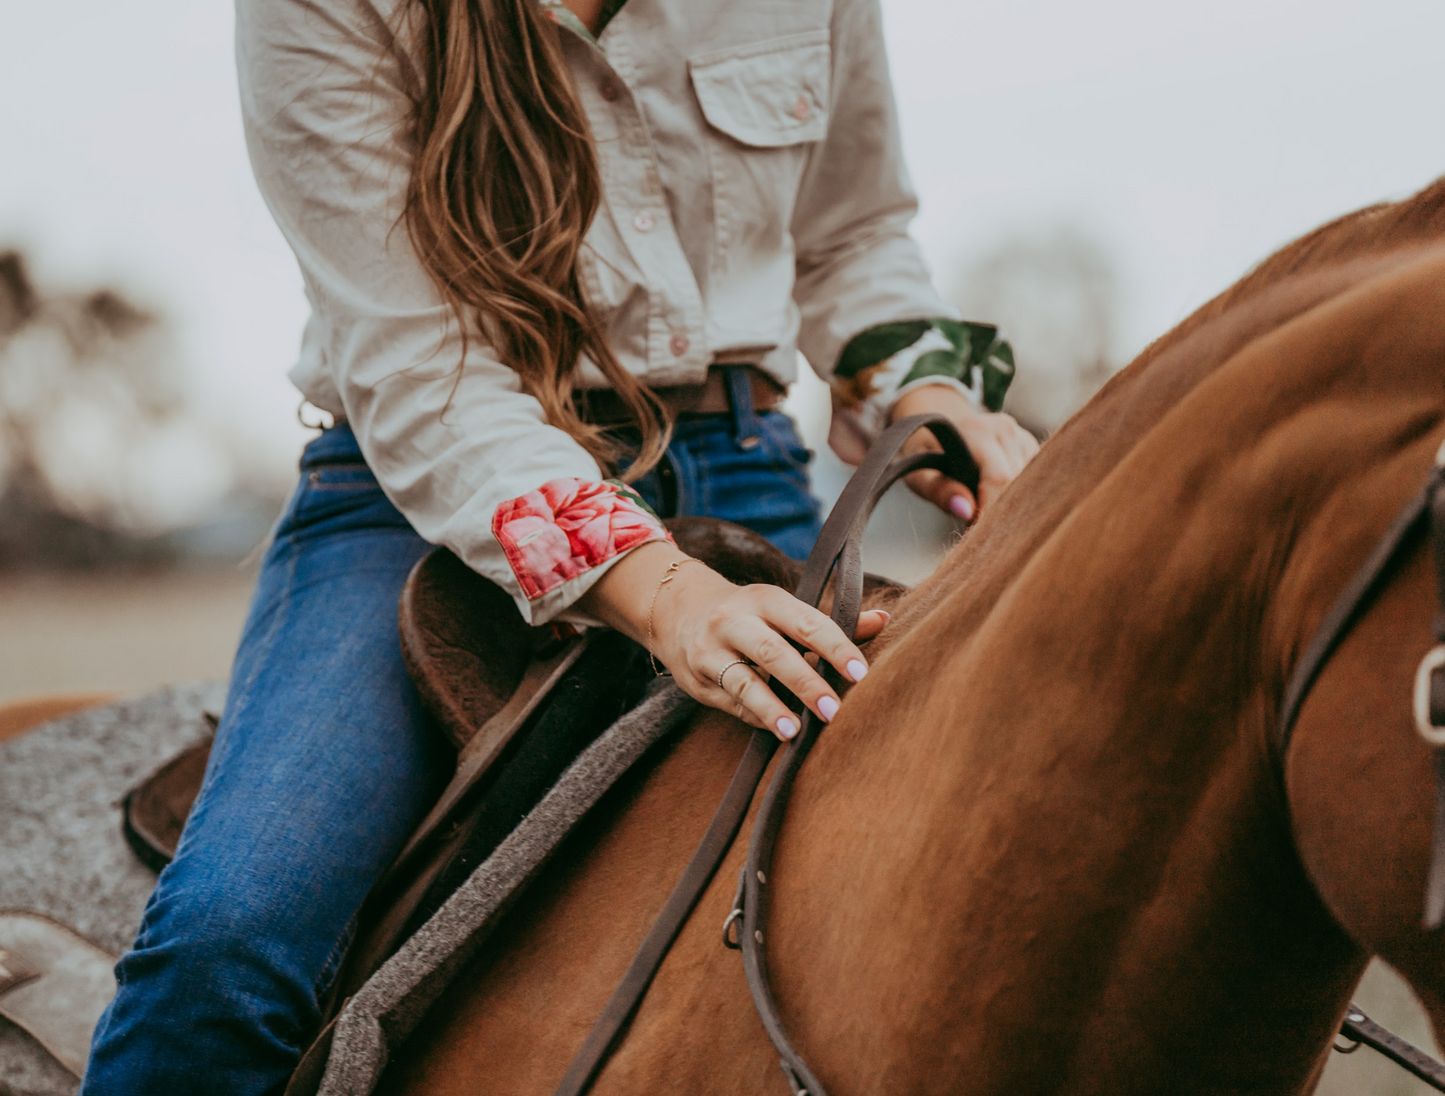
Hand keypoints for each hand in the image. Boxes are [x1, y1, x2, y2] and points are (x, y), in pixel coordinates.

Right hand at [577, 541, 889, 739]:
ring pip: (743, 681)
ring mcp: (711, 649)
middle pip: (774, 651)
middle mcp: (735, 620)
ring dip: (771, 708)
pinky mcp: (696, 678)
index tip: (860, 673)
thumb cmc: (749, 615)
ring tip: (795, 732)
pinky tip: (777, 730)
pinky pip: (729, 701)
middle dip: (805, 682)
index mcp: (766, 599)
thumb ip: (831, 622)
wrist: (677, 610)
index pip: (808, 622)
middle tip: (834, 711)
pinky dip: (754, 716)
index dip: (835, 647)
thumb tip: (882, 620)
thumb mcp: (783, 610)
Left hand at [889, 383, 1038, 521]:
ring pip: (1028, 484)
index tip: (977, 531)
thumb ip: (939, 490)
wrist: (938, 418)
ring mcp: (1020, 435)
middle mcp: (1004, 429)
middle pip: (1016, 484)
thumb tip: (966, 510)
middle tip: (979, 526)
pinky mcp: (1029, 444)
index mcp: (977, 431)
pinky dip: (1016, 494)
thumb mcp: (918, 472)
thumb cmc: (924, 450)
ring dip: (1009, 503)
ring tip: (984, 506)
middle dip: (1000, 510)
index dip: (991, 510)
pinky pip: (1032, 478)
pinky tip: (997, 496)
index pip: (999, 479)